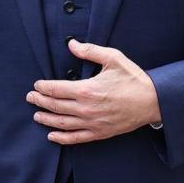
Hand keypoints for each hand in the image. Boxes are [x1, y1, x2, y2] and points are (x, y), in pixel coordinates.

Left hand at [26, 40, 161, 143]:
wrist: (152, 101)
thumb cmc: (134, 79)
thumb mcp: (113, 58)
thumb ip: (90, 51)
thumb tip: (71, 44)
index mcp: (87, 90)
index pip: (56, 89)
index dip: (43, 87)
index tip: (36, 85)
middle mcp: (86, 109)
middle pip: (54, 106)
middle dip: (40, 101)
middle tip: (30, 98)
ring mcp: (91, 123)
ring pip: (61, 124)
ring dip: (46, 119)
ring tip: (36, 115)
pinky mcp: (99, 133)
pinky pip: (75, 138)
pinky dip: (61, 138)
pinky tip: (52, 136)